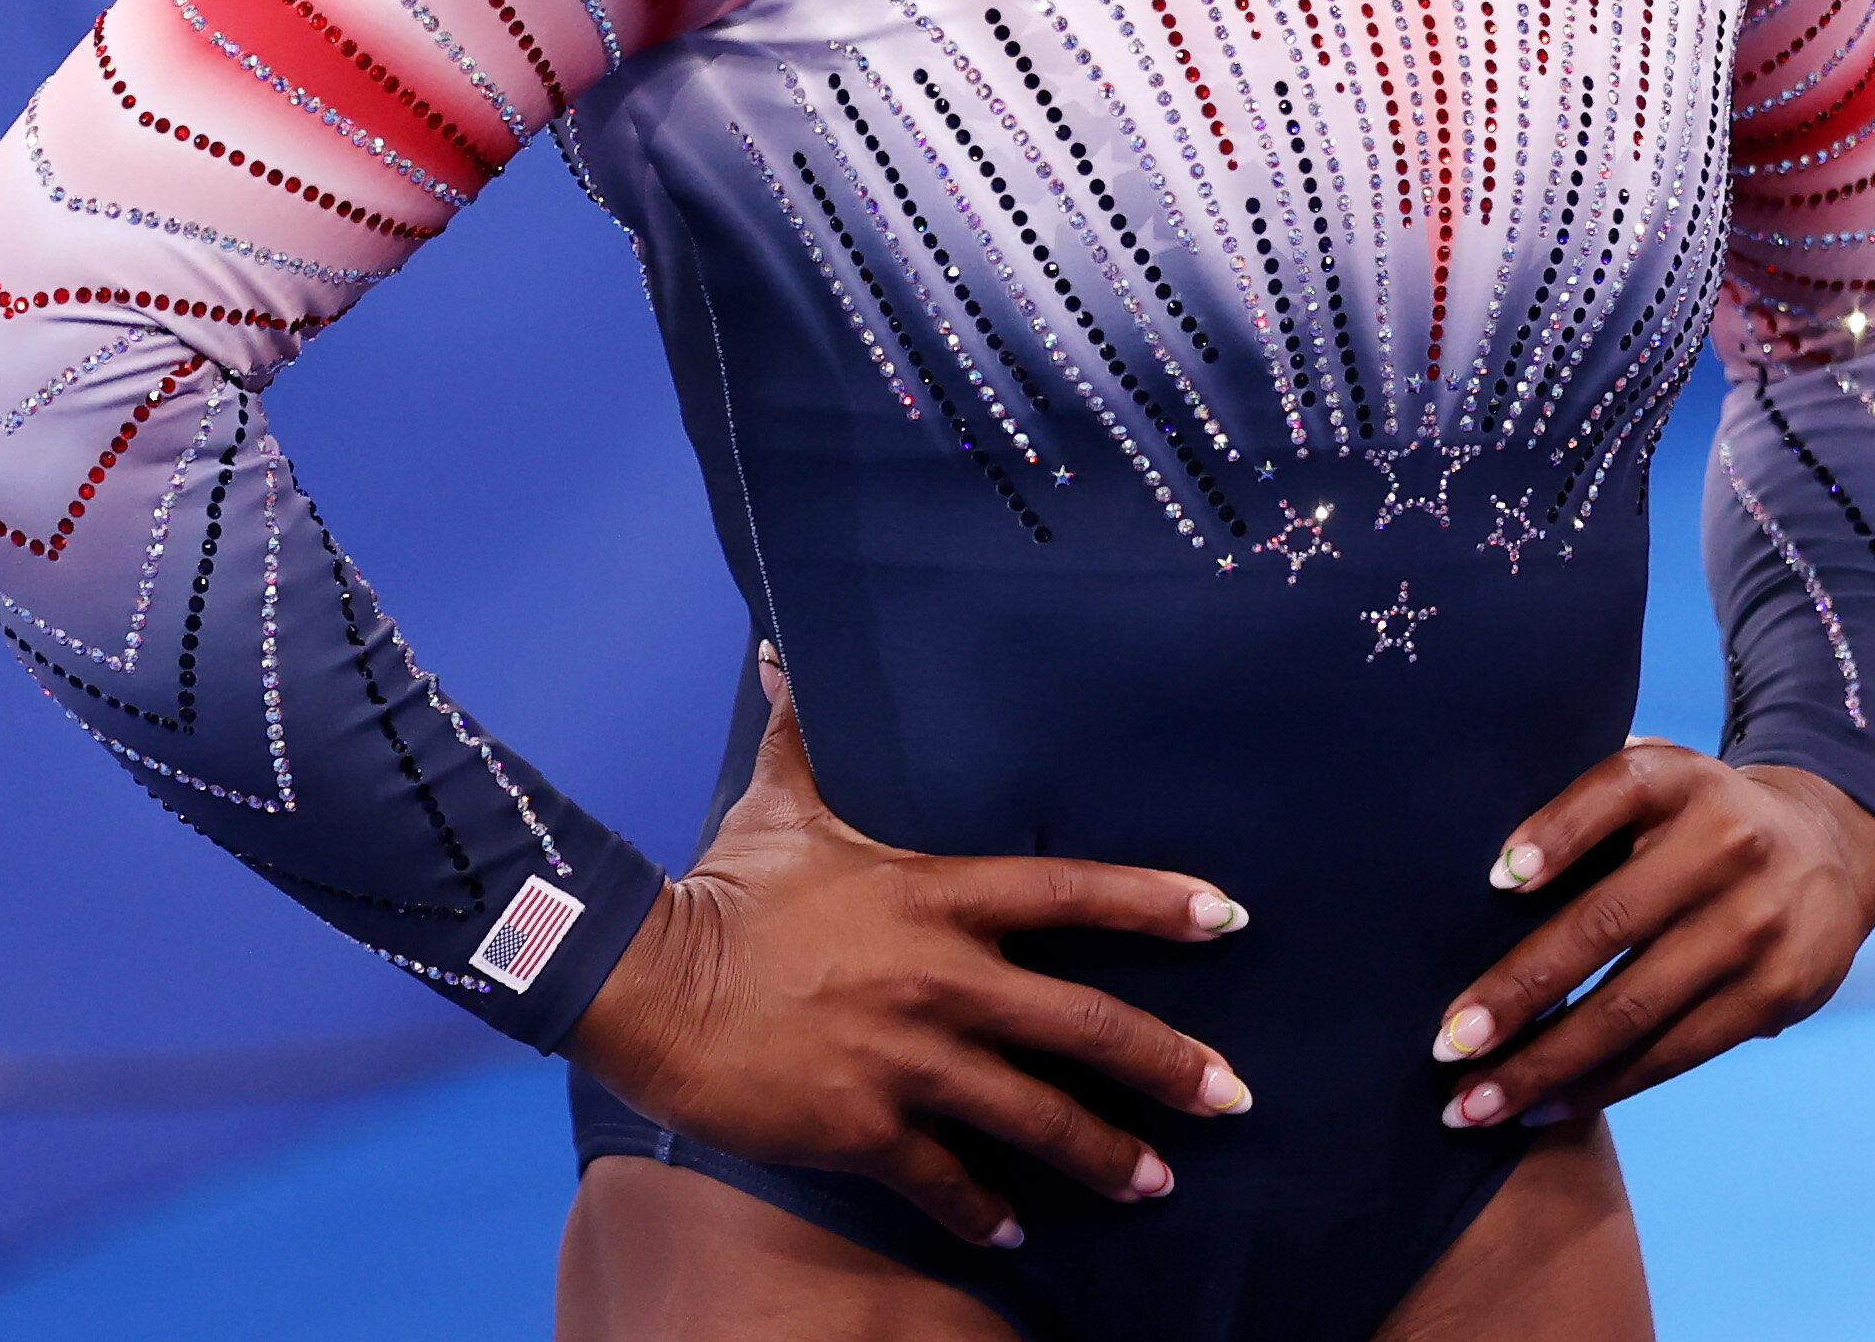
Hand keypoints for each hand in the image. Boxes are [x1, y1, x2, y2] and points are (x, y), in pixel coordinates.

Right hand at [567, 648, 1254, 1248]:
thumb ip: (806, 728)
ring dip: (1103, 1154)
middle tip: (1232, 1097)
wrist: (643, 981)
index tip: (1230, 918)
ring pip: (1033, 1116)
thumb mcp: (781, 800)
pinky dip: (984, 1209)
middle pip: (1084, 1026)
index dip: (1159, 903)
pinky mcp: (863, 1128)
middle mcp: (944, 980)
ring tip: (1157, 1182)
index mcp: (940, 896)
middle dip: (1167, 1066)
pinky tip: (1016, 1229)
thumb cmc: (723, 887)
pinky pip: (945, 1178)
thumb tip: (784, 644)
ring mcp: (909, 1060)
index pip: (1076, 892)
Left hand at [1427, 744, 1874, 1131]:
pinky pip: (1669, 1052)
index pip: (1615, 792)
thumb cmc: (1697, 822)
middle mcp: (1724, 847)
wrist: (1829, 854)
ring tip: (1472, 1105)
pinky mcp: (1771, 996)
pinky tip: (1540, 1106)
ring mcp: (1753, 927)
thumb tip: (1474, 859)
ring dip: (1543, 1064)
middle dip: (1518, 993)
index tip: (1496, 880)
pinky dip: (1598, 1085)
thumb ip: (1588, 805)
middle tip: (1445, 1046)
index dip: (1558, 833)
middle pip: (1606, 925)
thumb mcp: (1661, 782)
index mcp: (1682, 782)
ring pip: (1631, 1009)